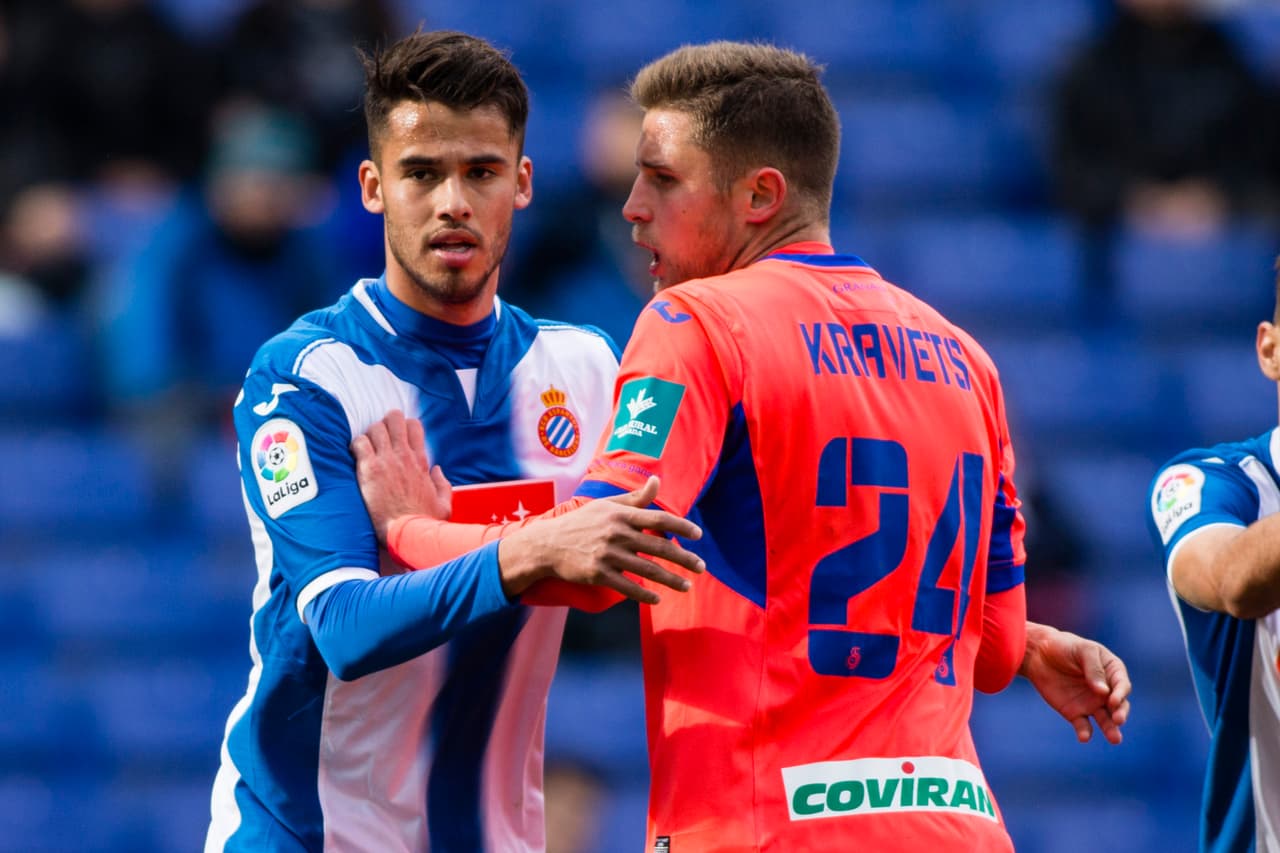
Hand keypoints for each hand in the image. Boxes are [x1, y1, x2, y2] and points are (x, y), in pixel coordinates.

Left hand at [351, 410, 451, 544]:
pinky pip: (359, 442)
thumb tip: (437, 470)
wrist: (407, 533)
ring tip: (367, 448)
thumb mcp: (444, 504)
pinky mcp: (370, 469)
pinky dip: (356, 445)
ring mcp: (387, 460)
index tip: (397, 438)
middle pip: (394, 419)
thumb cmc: (424, 522)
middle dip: (385, 423)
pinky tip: (356, 456)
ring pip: (375, 428)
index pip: (413, 426)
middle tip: (379, 436)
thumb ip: (442, 484)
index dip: (404, 427)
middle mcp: (404, 456)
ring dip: (369, 435)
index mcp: (421, 461)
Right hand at [500, 476, 704, 603]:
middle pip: (659, 547)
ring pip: (647, 570)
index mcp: (621, 515)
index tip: (698, 535)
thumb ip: (635, 498)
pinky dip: (644, 594)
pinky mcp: (598, 574)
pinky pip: (627, 586)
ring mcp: (608, 555)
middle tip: (701, 567)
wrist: (547, 545)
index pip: (659, 519)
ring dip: (671, 580)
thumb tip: (658, 481)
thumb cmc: (580, 523)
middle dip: (684, 558)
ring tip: (687, 586)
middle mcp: (617, 534)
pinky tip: (657, 598)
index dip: (681, 526)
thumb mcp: (607, 506)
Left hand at [1019, 622, 1130, 744]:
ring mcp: (1091, 703)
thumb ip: (1093, 668)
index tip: (1113, 700)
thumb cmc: (1065, 646)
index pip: (1122, 685)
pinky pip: (1083, 725)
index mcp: (1112, 672)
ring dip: (1111, 730)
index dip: (1120, 694)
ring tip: (1115, 739)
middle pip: (1118, 706)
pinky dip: (1085, 732)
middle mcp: (1106, 691)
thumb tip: (1103, 692)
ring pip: (1105, 720)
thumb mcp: (1082, 649)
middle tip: (1118, 720)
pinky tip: (1084, 737)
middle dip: (1121, 714)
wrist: (1039, 653)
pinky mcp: (1075, 713)